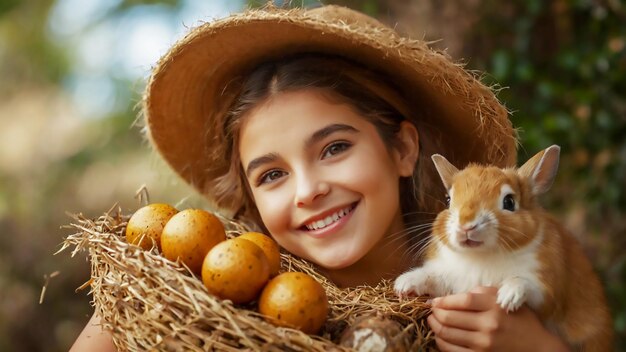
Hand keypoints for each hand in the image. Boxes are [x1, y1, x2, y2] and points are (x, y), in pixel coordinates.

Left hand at [427, 286, 569, 351]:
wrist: (538, 349)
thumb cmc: (520, 321)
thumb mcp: (505, 300)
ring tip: (433, 321)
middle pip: (450, 317)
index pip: (462, 300)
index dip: (444, 300)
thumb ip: (483, 292)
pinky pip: (452, 350)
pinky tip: (440, 336)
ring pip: (447, 334)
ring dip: (435, 326)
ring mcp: (484, 344)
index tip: (435, 301)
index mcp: (495, 307)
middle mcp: (489, 325)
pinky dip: (441, 342)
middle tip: (431, 310)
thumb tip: (456, 296)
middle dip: (435, 313)